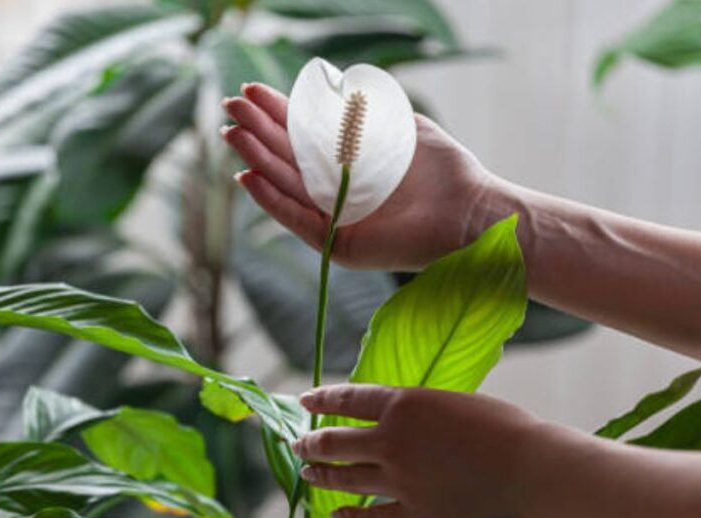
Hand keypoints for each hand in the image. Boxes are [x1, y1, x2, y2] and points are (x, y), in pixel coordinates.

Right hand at [222, 83, 488, 271]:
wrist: (470, 212)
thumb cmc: (444, 170)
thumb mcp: (402, 127)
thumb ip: (366, 112)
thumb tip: (331, 90)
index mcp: (351, 161)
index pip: (304, 135)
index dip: (277, 112)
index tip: (251, 91)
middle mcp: (339, 190)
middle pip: (287, 158)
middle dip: (258, 131)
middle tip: (230, 106)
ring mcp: (338, 218)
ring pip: (287, 186)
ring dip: (257, 160)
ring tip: (231, 136)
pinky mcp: (342, 244)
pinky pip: (299, 220)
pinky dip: (272, 201)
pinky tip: (248, 178)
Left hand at [291, 384, 574, 517]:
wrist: (532, 469)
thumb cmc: (504, 427)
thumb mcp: (452, 401)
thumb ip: (418, 410)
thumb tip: (397, 417)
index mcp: (402, 404)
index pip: (347, 399)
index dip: (321, 399)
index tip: (304, 402)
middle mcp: (392, 441)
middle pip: (335, 442)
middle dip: (311, 443)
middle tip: (298, 444)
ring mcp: (400, 480)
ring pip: (346, 478)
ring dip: (321, 475)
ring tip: (307, 472)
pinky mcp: (416, 512)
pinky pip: (373, 517)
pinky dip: (352, 517)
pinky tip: (338, 515)